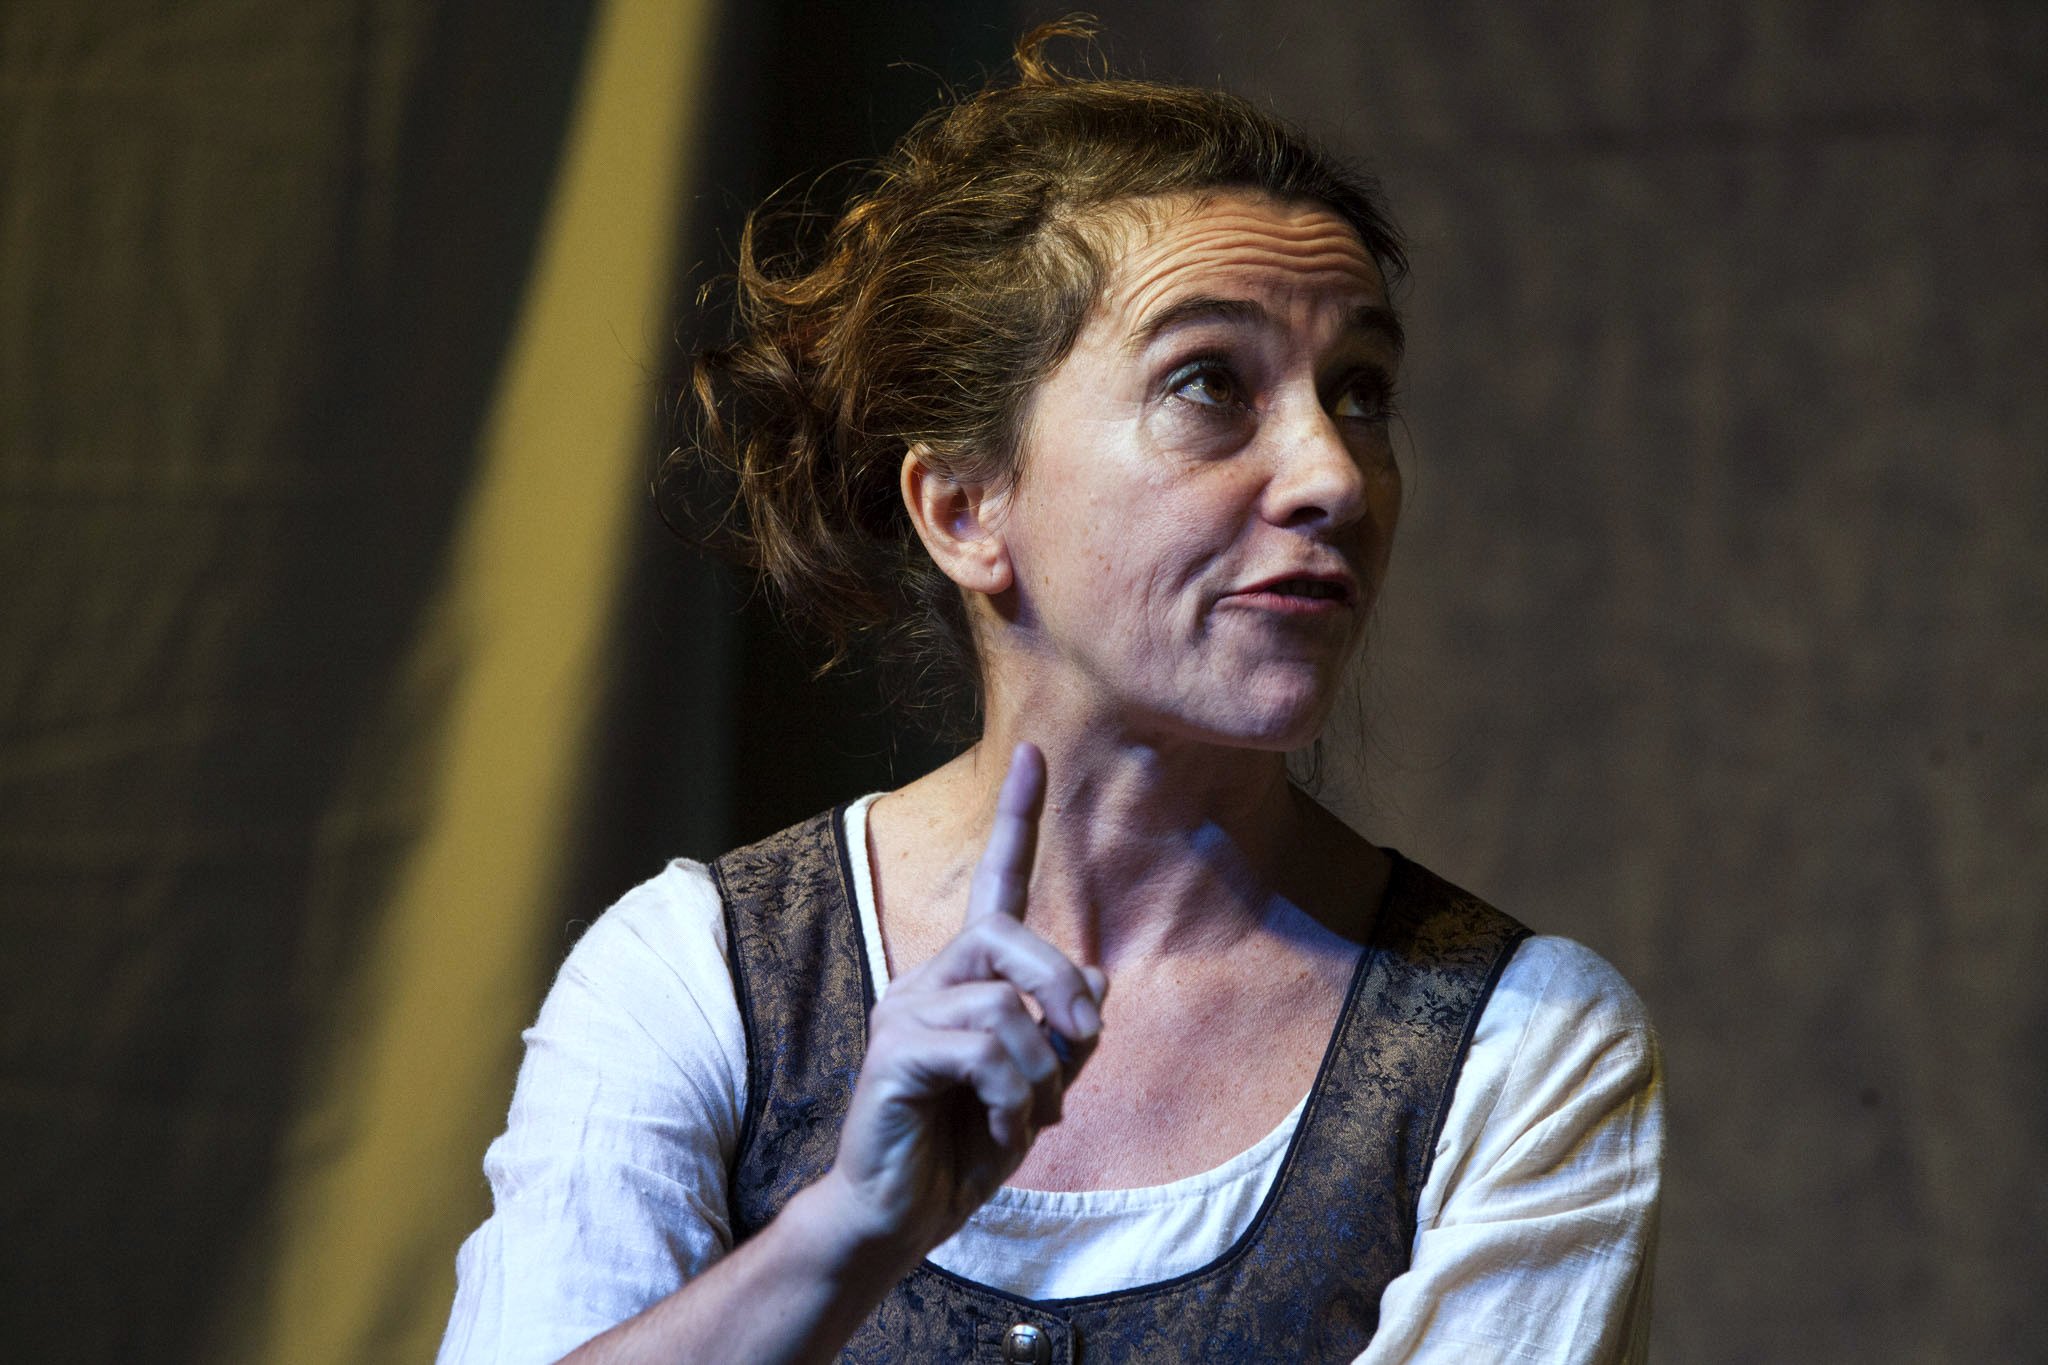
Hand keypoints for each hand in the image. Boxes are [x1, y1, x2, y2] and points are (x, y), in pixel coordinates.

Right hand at [818, 742, 1107, 1261]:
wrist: (902, 1214)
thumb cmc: (966, 1146)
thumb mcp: (1039, 1087)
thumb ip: (1064, 1034)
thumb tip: (1096, 980)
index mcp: (965, 978)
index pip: (994, 883)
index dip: (1018, 820)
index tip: (1035, 754)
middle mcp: (929, 981)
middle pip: (1006, 933)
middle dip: (1058, 986)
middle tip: (1080, 1045)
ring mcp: (905, 1014)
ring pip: (1004, 1006)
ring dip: (1042, 1073)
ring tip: (1031, 1115)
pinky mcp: (895, 1054)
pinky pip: (983, 1053)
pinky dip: (1016, 1099)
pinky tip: (1004, 1130)